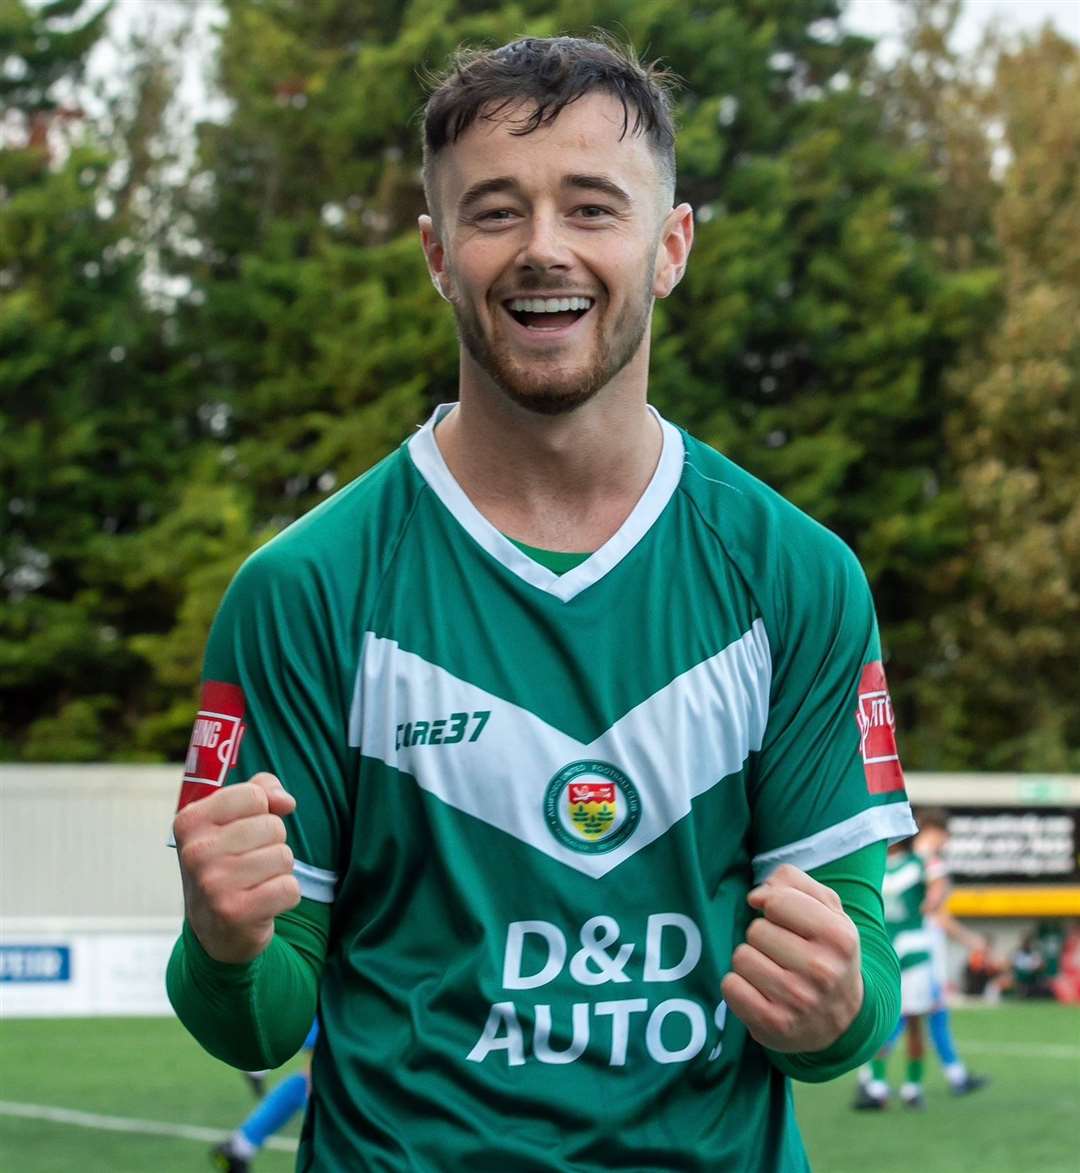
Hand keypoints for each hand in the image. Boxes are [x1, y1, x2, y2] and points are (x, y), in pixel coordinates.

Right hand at [172, 772, 300, 963]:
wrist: (213, 930)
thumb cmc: (228, 862)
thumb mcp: (232, 819)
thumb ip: (261, 790)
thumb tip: (286, 802)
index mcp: (190, 822)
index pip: (253, 795)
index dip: (261, 812)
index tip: (243, 832)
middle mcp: (196, 852)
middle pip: (273, 826)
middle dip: (271, 844)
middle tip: (248, 864)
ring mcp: (213, 884)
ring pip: (284, 856)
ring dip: (278, 871)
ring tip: (254, 883)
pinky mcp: (236, 913)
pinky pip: (290, 888)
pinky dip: (284, 896)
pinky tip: (261, 904)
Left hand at [721, 864, 861, 1052]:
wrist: (843, 1020)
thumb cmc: (827, 953)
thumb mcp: (827, 910)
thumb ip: (793, 882)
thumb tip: (756, 896)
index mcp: (839, 937)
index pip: (777, 902)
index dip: (774, 907)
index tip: (785, 921)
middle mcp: (822, 970)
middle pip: (756, 930)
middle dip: (764, 937)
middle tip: (784, 954)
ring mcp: (797, 1001)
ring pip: (741, 957)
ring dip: (751, 961)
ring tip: (773, 973)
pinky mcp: (773, 1024)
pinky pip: (731, 986)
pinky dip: (738, 986)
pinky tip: (760, 992)